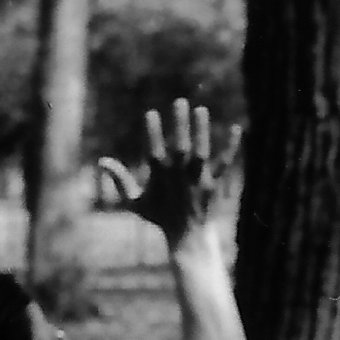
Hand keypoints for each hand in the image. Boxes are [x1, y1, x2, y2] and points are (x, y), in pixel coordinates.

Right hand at [98, 97, 234, 251]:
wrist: (186, 237)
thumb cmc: (159, 216)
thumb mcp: (134, 202)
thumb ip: (120, 181)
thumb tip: (102, 161)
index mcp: (160, 176)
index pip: (154, 150)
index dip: (152, 132)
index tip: (151, 113)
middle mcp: (179, 175)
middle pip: (180, 146)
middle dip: (180, 124)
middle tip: (180, 101)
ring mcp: (198, 178)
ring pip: (201, 152)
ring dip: (202, 131)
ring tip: (201, 110)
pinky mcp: (213, 183)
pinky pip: (223, 164)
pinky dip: (231, 148)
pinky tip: (237, 129)